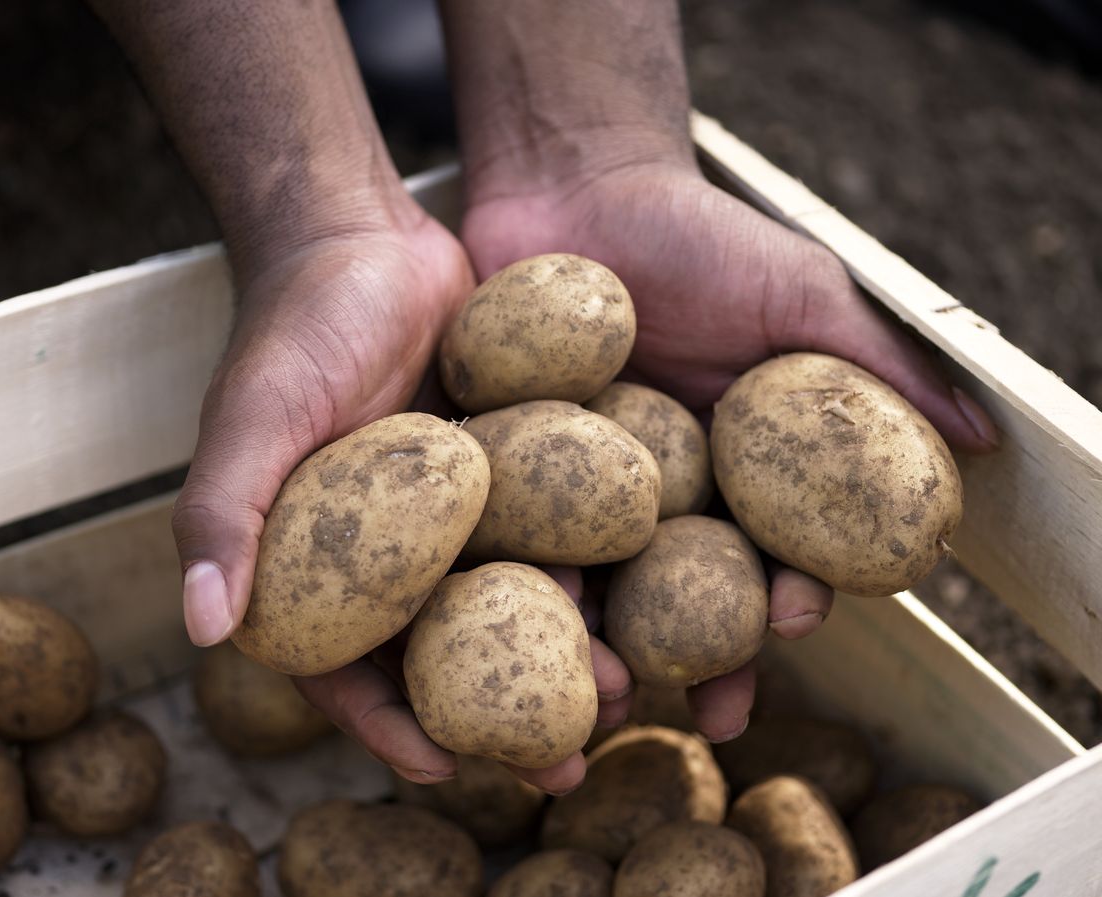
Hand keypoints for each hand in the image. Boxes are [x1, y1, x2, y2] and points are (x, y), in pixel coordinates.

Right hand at [172, 205, 628, 793]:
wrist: (367, 236)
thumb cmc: (295, 325)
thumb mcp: (252, 415)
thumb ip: (221, 514)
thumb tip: (202, 628)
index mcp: (307, 562)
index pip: (339, 669)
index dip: (386, 726)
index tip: (445, 769)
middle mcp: (381, 552)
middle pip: (439, 656)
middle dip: (497, 717)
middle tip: (563, 765)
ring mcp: (447, 517)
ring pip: (503, 606)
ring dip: (557, 655)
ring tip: (623, 694)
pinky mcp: (501, 472)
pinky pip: (543, 535)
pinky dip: (583, 570)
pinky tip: (637, 599)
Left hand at [461, 160, 997, 741]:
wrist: (576, 182)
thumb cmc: (699, 235)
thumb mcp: (801, 294)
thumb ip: (879, 367)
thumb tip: (978, 443)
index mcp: (740, 469)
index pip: (774, 552)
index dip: (790, 595)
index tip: (795, 618)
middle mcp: (663, 492)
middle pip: (687, 595)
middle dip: (703, 658)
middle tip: (708, 711)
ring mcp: (581, 487)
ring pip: (601, 583)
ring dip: (611, 643)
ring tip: (610, 688)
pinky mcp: (508, 468)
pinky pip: (515, 532)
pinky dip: (520, 577)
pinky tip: (529, 612)